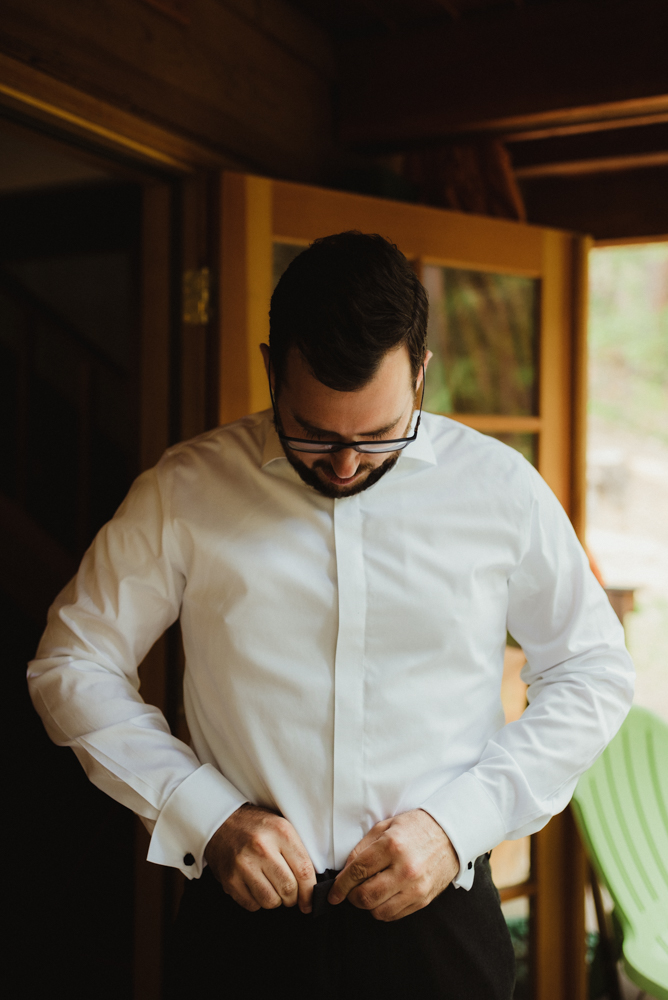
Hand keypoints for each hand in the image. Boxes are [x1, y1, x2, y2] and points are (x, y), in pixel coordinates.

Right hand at [205, 803, 315, 913]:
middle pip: (289, 889)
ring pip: (271, 901)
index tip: (310, 900)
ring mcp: (243, 865)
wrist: (221, 822)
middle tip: (290, 893)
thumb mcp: (281, 826)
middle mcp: (262, 848)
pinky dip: (257, 901)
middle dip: (293, 897)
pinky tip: (255, 885)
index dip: (310, 891)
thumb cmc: (256, 826)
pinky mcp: (230, 880)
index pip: (304, 870)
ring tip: (271, 887)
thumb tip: (313, 884)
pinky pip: (252, 905)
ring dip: (275, 900)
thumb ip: (297, 850)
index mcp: (280, 832)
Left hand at [328, 809, 458, 921]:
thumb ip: (363, 848)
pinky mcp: (423, 899)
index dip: (340, 885)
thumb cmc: (415, 827)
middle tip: (350, 891)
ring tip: (369, 892)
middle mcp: (404, 869)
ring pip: (379, 911)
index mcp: (392, 846)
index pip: (357, 872)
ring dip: (368, 905)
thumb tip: (345, 871)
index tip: (333, 893)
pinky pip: (395, 915)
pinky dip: (383, 909)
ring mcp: (416, 887)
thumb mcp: (385, 826)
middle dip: (351, 897)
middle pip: (365, 896)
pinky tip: (384, 896)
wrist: (451, 834)